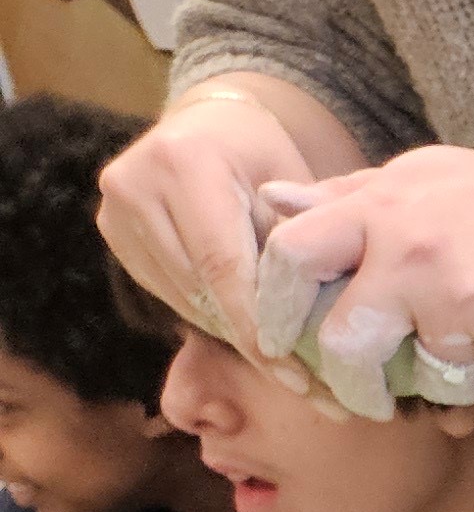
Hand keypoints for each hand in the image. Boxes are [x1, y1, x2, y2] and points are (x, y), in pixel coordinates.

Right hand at [96, 93, 315, 356]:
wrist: (208, 125)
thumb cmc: (263, 154)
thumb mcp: (294, 180)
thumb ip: (301, 236)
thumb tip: (325, 314)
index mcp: (184, 161)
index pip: (223, 264)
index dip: (259, 325)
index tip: (296, 374)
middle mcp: (134, 183)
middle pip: (201, 287)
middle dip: (256, 341)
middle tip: (308, 386)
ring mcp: (114, 209)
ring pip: (185, 298)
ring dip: (236, 335)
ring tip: (289, 368)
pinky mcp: (111, 231)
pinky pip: (170, 292)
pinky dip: (213, 316)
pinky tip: (250, 331)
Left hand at [250, 146, 473, 417]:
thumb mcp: (421, 178)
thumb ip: (347, 195)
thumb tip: (270, 201)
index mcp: (382, 205)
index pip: (291, 257)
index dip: (274, 306)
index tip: (284, 337)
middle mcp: (411, 249)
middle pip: (342, 341)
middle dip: (347, 382)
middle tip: (361, 396)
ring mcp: (459, 295)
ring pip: (416, 373)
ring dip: (435, 380)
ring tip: (460, 358)